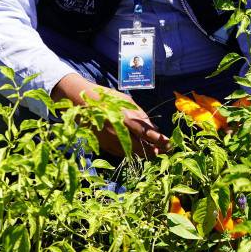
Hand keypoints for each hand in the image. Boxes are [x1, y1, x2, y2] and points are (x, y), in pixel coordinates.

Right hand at [53, 73, 170, 157]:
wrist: (81, 102)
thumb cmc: (107, 98)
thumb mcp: (127, 102)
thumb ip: (142, 116)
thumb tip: (155, 129)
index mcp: (125, 119)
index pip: (147, 134)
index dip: (160, 141)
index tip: (169, 143)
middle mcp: (118, 133)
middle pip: (142, 148)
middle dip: (156, 150)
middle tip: (165, 149)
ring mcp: (110, 142)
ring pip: (133, 153)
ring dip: (145, 152)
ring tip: (155, 149)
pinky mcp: (105, 146)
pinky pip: (123, 153)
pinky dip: (133, 151)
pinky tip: (139, 147)